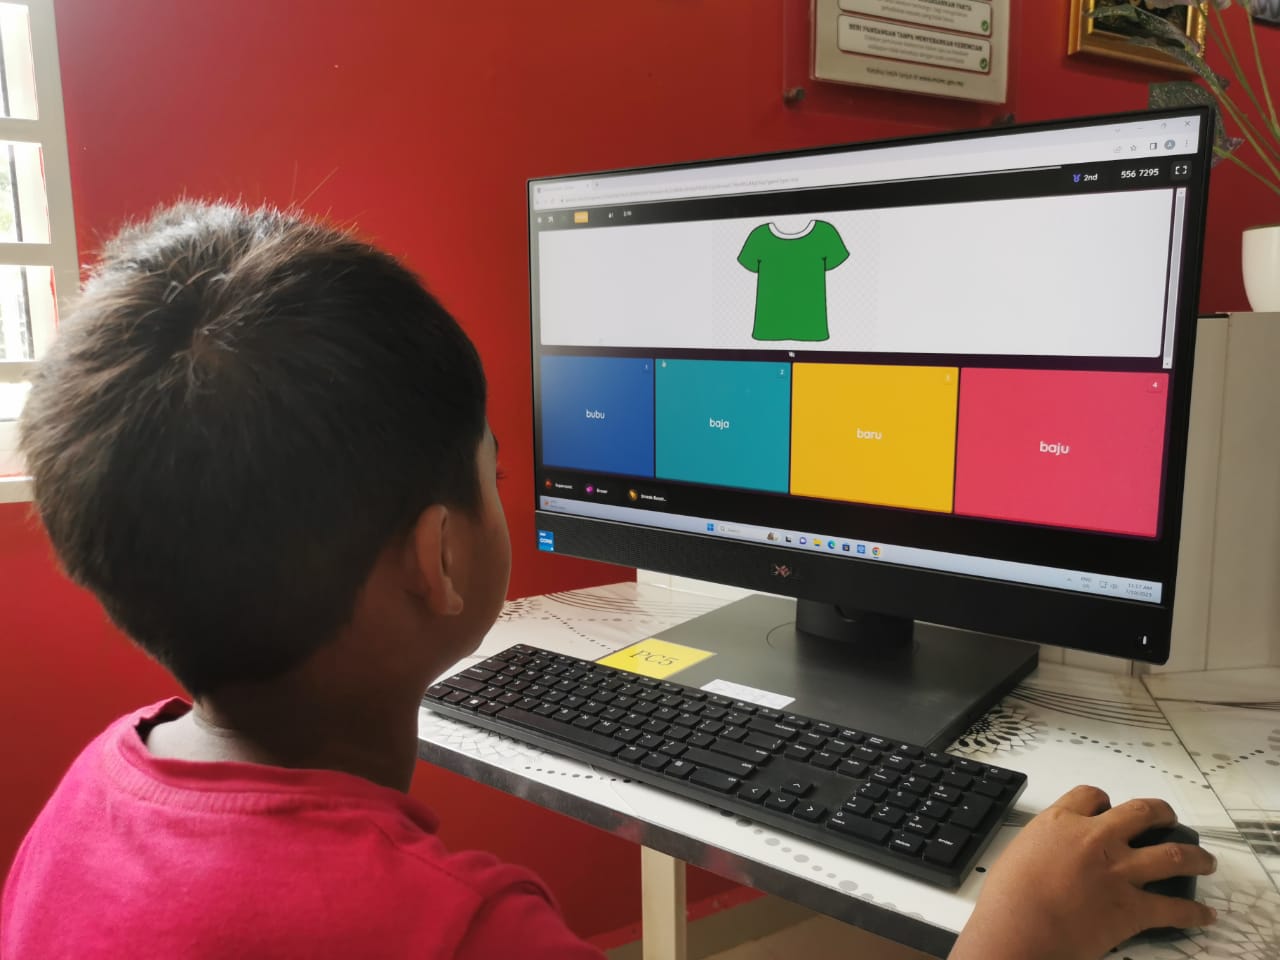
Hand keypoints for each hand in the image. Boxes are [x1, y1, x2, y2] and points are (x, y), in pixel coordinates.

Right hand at [949, 785, 1216, 959]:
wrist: (1019, 931)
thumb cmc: (1007, 899)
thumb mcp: (1017, 854)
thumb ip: (1042, 846)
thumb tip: (1049, 856)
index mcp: (1061, 822)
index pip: (1091, 796)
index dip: (1104, 801)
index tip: (1108, 808)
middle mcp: (1096, 839)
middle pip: (1141, 812)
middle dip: (1161, 813)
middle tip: (1168, 819)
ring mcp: (1119, 872)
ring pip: (1171, 853)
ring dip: (1194, 856)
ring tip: (1204, 860)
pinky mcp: (1133, 908)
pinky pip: (1174, 908)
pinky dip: (1193, 912)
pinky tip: (1204, 914)